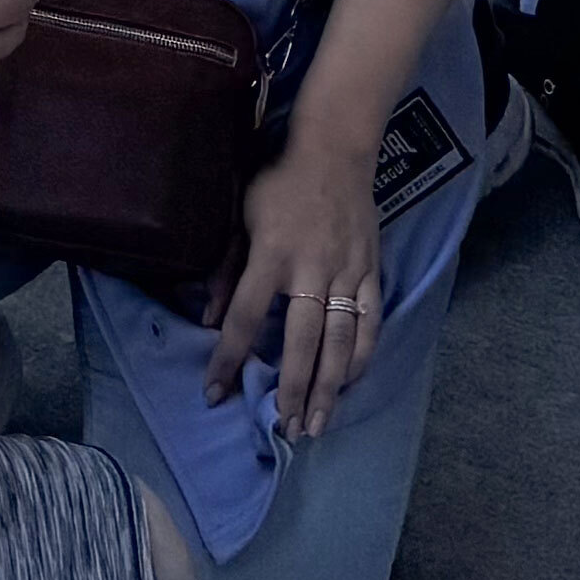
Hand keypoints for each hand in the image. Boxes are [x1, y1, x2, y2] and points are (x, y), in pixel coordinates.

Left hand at [204, 133, 390, 436]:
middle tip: (285, 429)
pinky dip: (362, 356)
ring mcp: (346, 272)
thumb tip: (208, 319)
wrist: (334, 150)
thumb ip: (226, 270)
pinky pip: (371, 322)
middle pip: (301, 341)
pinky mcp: (371, 271)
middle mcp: (311, 269)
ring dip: (329, 387)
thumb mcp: (240, 218)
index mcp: (272, 255)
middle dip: (292, 390)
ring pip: (340, 340)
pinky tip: (349, 383)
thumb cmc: (279, 183)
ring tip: (317, 424)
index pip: (245, 318)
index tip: (215, 394)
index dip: (228, 359)